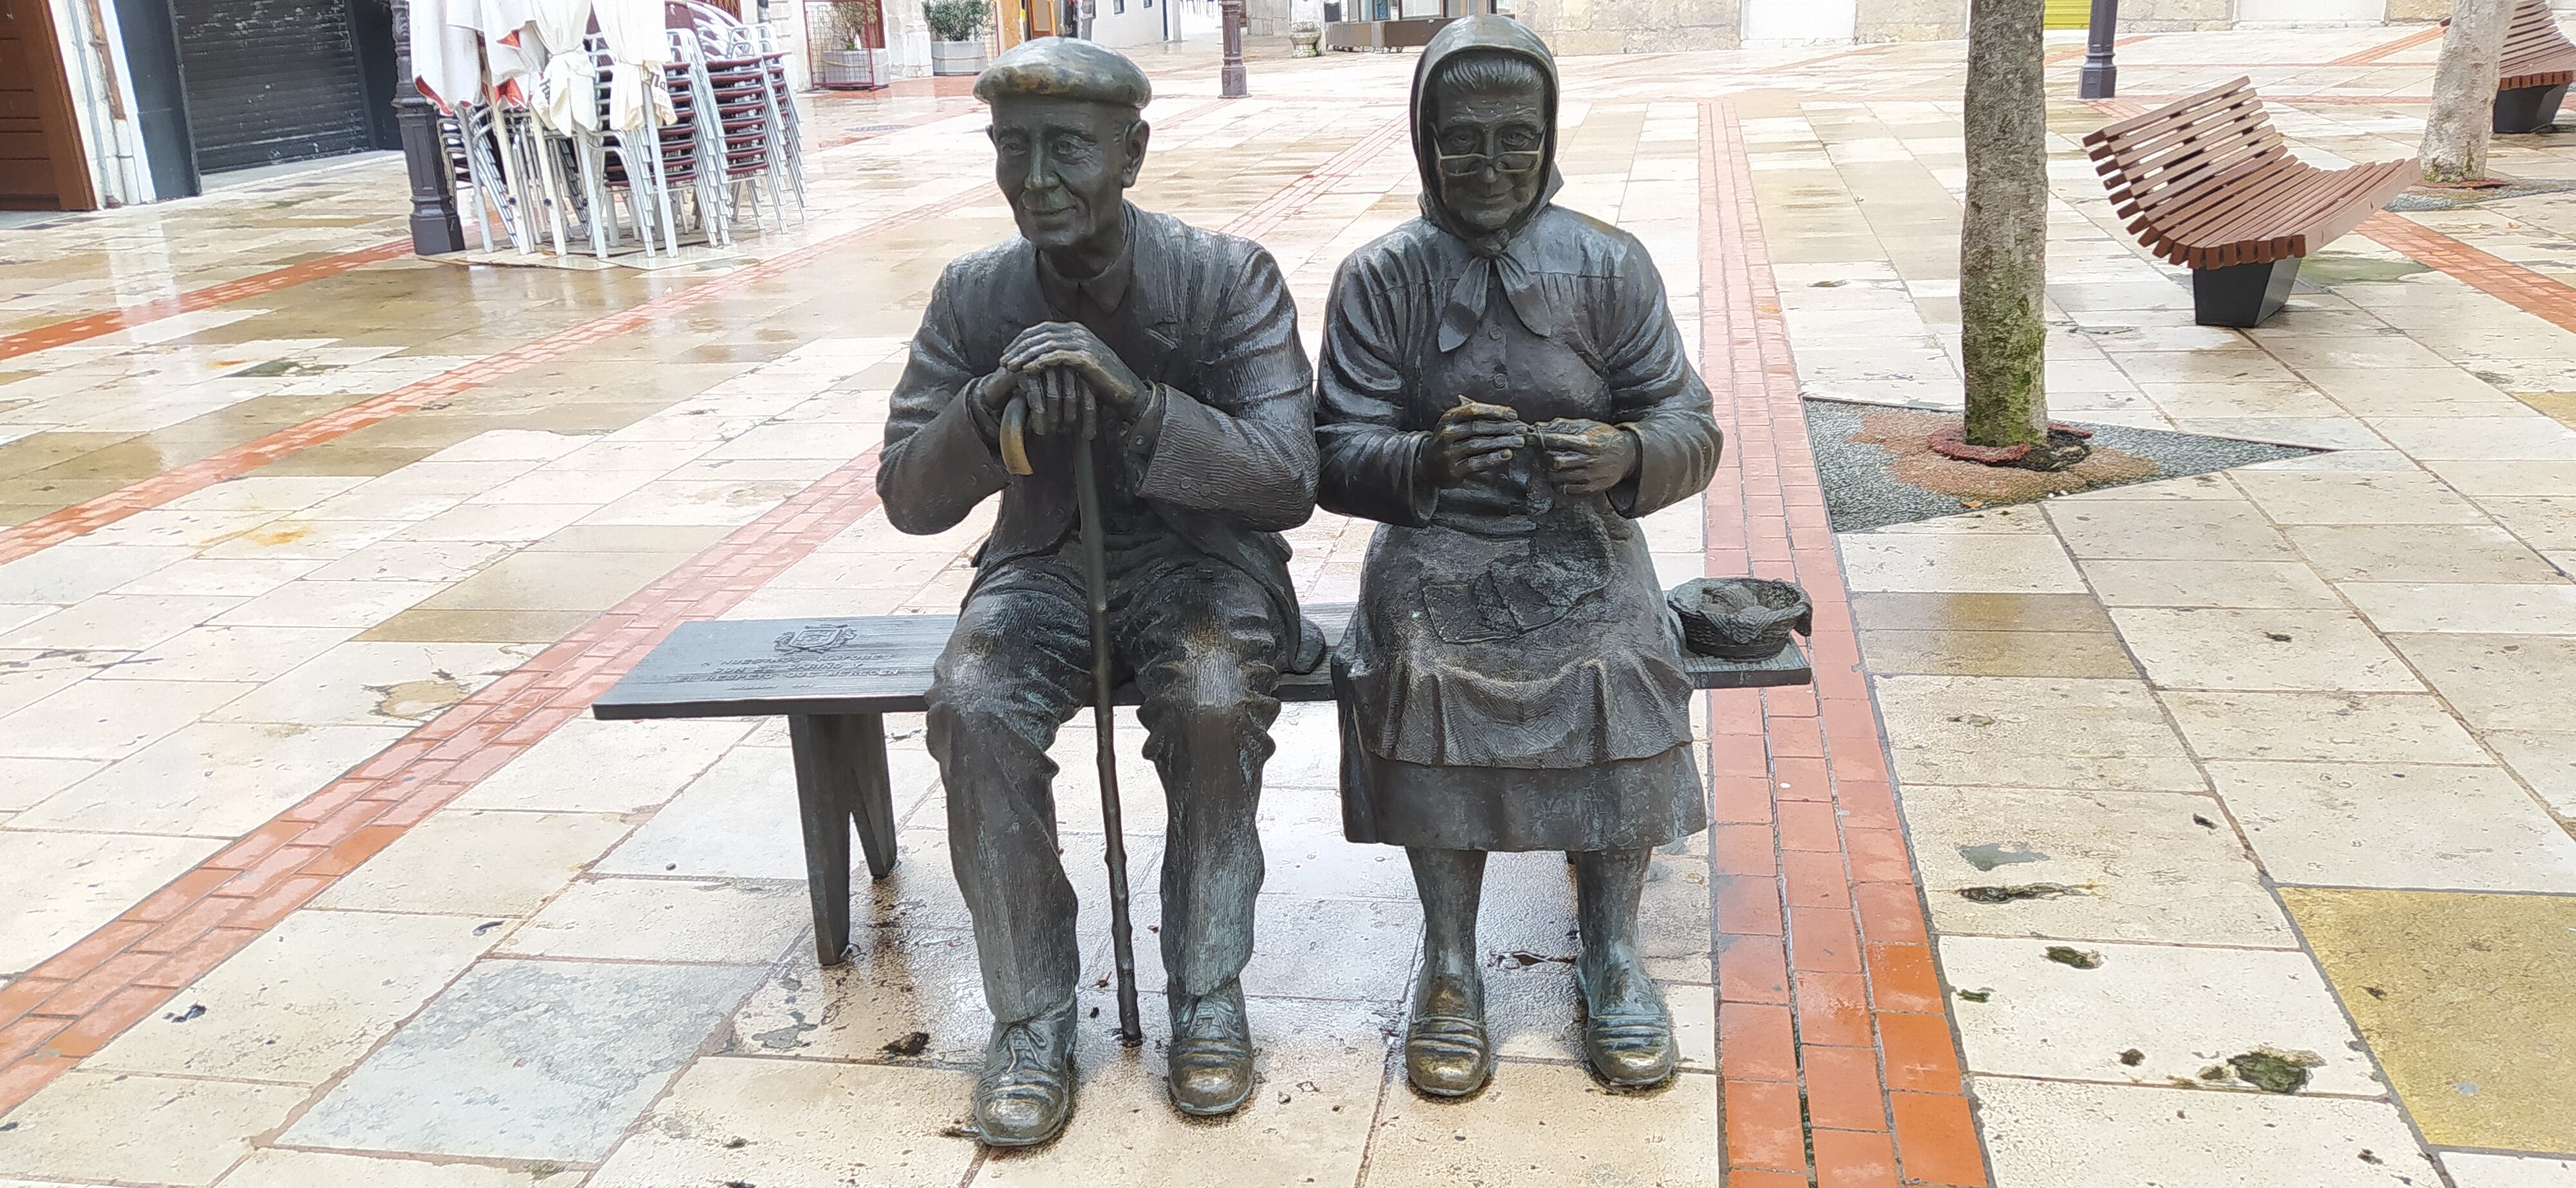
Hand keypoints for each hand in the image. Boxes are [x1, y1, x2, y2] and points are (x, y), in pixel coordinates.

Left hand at [1002, 322, 1145, 424]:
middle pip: (1040, 334)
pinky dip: (1039, 362)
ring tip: (1009, 367)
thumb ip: (1061, 357)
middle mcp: (1079, 331)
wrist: (1129, 393)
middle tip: (1002, 361)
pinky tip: (1026, 371)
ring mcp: (1083, 342)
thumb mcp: (1078, 366)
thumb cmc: (1103, 384)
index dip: (1021, 341)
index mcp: (1075, 330)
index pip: (1041, 329)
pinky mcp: (1086, 357)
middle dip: (1018, 347)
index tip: (1007, 354)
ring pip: (1045, 344)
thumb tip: (1037, 360)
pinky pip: (1056, 356)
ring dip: (1024, 355)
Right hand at [1424, 398, 1523, 487]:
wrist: (1427, 465)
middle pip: (1479, 427)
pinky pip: (1477, 463)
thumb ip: (1474, 415)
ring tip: (1518, 442)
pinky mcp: (1454, 469)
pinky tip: (1506, 455)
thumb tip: (1505, 413)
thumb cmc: (1447, 442)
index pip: (1474, 410)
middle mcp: (1448, 433)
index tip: (1513, 415)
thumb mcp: (1454, 424)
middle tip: (1521, 429)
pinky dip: (1493, 458)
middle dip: (1503, 427)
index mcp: (1449, 418)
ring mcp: (1449, 452)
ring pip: (1479, 444)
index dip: (1495, 411)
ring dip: (1502, 442)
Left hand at [1535, 418, 1637, 495]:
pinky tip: (1562, 477)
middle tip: (1544, 455)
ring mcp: (1590, 476)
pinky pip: (1567, 489)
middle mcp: (1588, 460)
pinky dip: (1560, 484)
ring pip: (1559, 477)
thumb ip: (1565, 425)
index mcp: (1586, 442)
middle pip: (1556, 461)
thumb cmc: (1604, 437)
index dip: (1541, 439)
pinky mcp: (1591, 488)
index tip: (1530, 438)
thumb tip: (1540, 425)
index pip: (1558, 441)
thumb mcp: (1588, 426)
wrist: (1628, 455)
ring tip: (1553, 466)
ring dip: (1551, 472)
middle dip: (1546, 457)